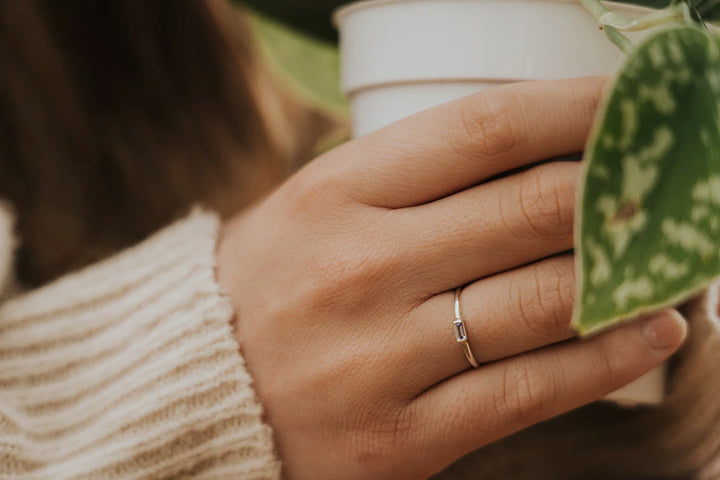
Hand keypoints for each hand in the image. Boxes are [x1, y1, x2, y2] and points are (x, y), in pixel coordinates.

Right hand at [217, 77, 686, 479]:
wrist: (189, 393)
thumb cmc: (264, 288)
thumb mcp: (313, 208)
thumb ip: (410, 181)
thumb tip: (534, 158)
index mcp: (333, 195)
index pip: (484, 130)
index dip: (578, 109)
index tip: (629, 107)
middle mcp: (360, 268)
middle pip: (536, 208)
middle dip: (623, 188)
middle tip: (664, 182)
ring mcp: (381, 358)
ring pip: (548, 301)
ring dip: (635, 272)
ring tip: (674, 255)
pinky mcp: (401, 437)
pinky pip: (531, 388)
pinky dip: (611, 356)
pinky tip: (653, 330)